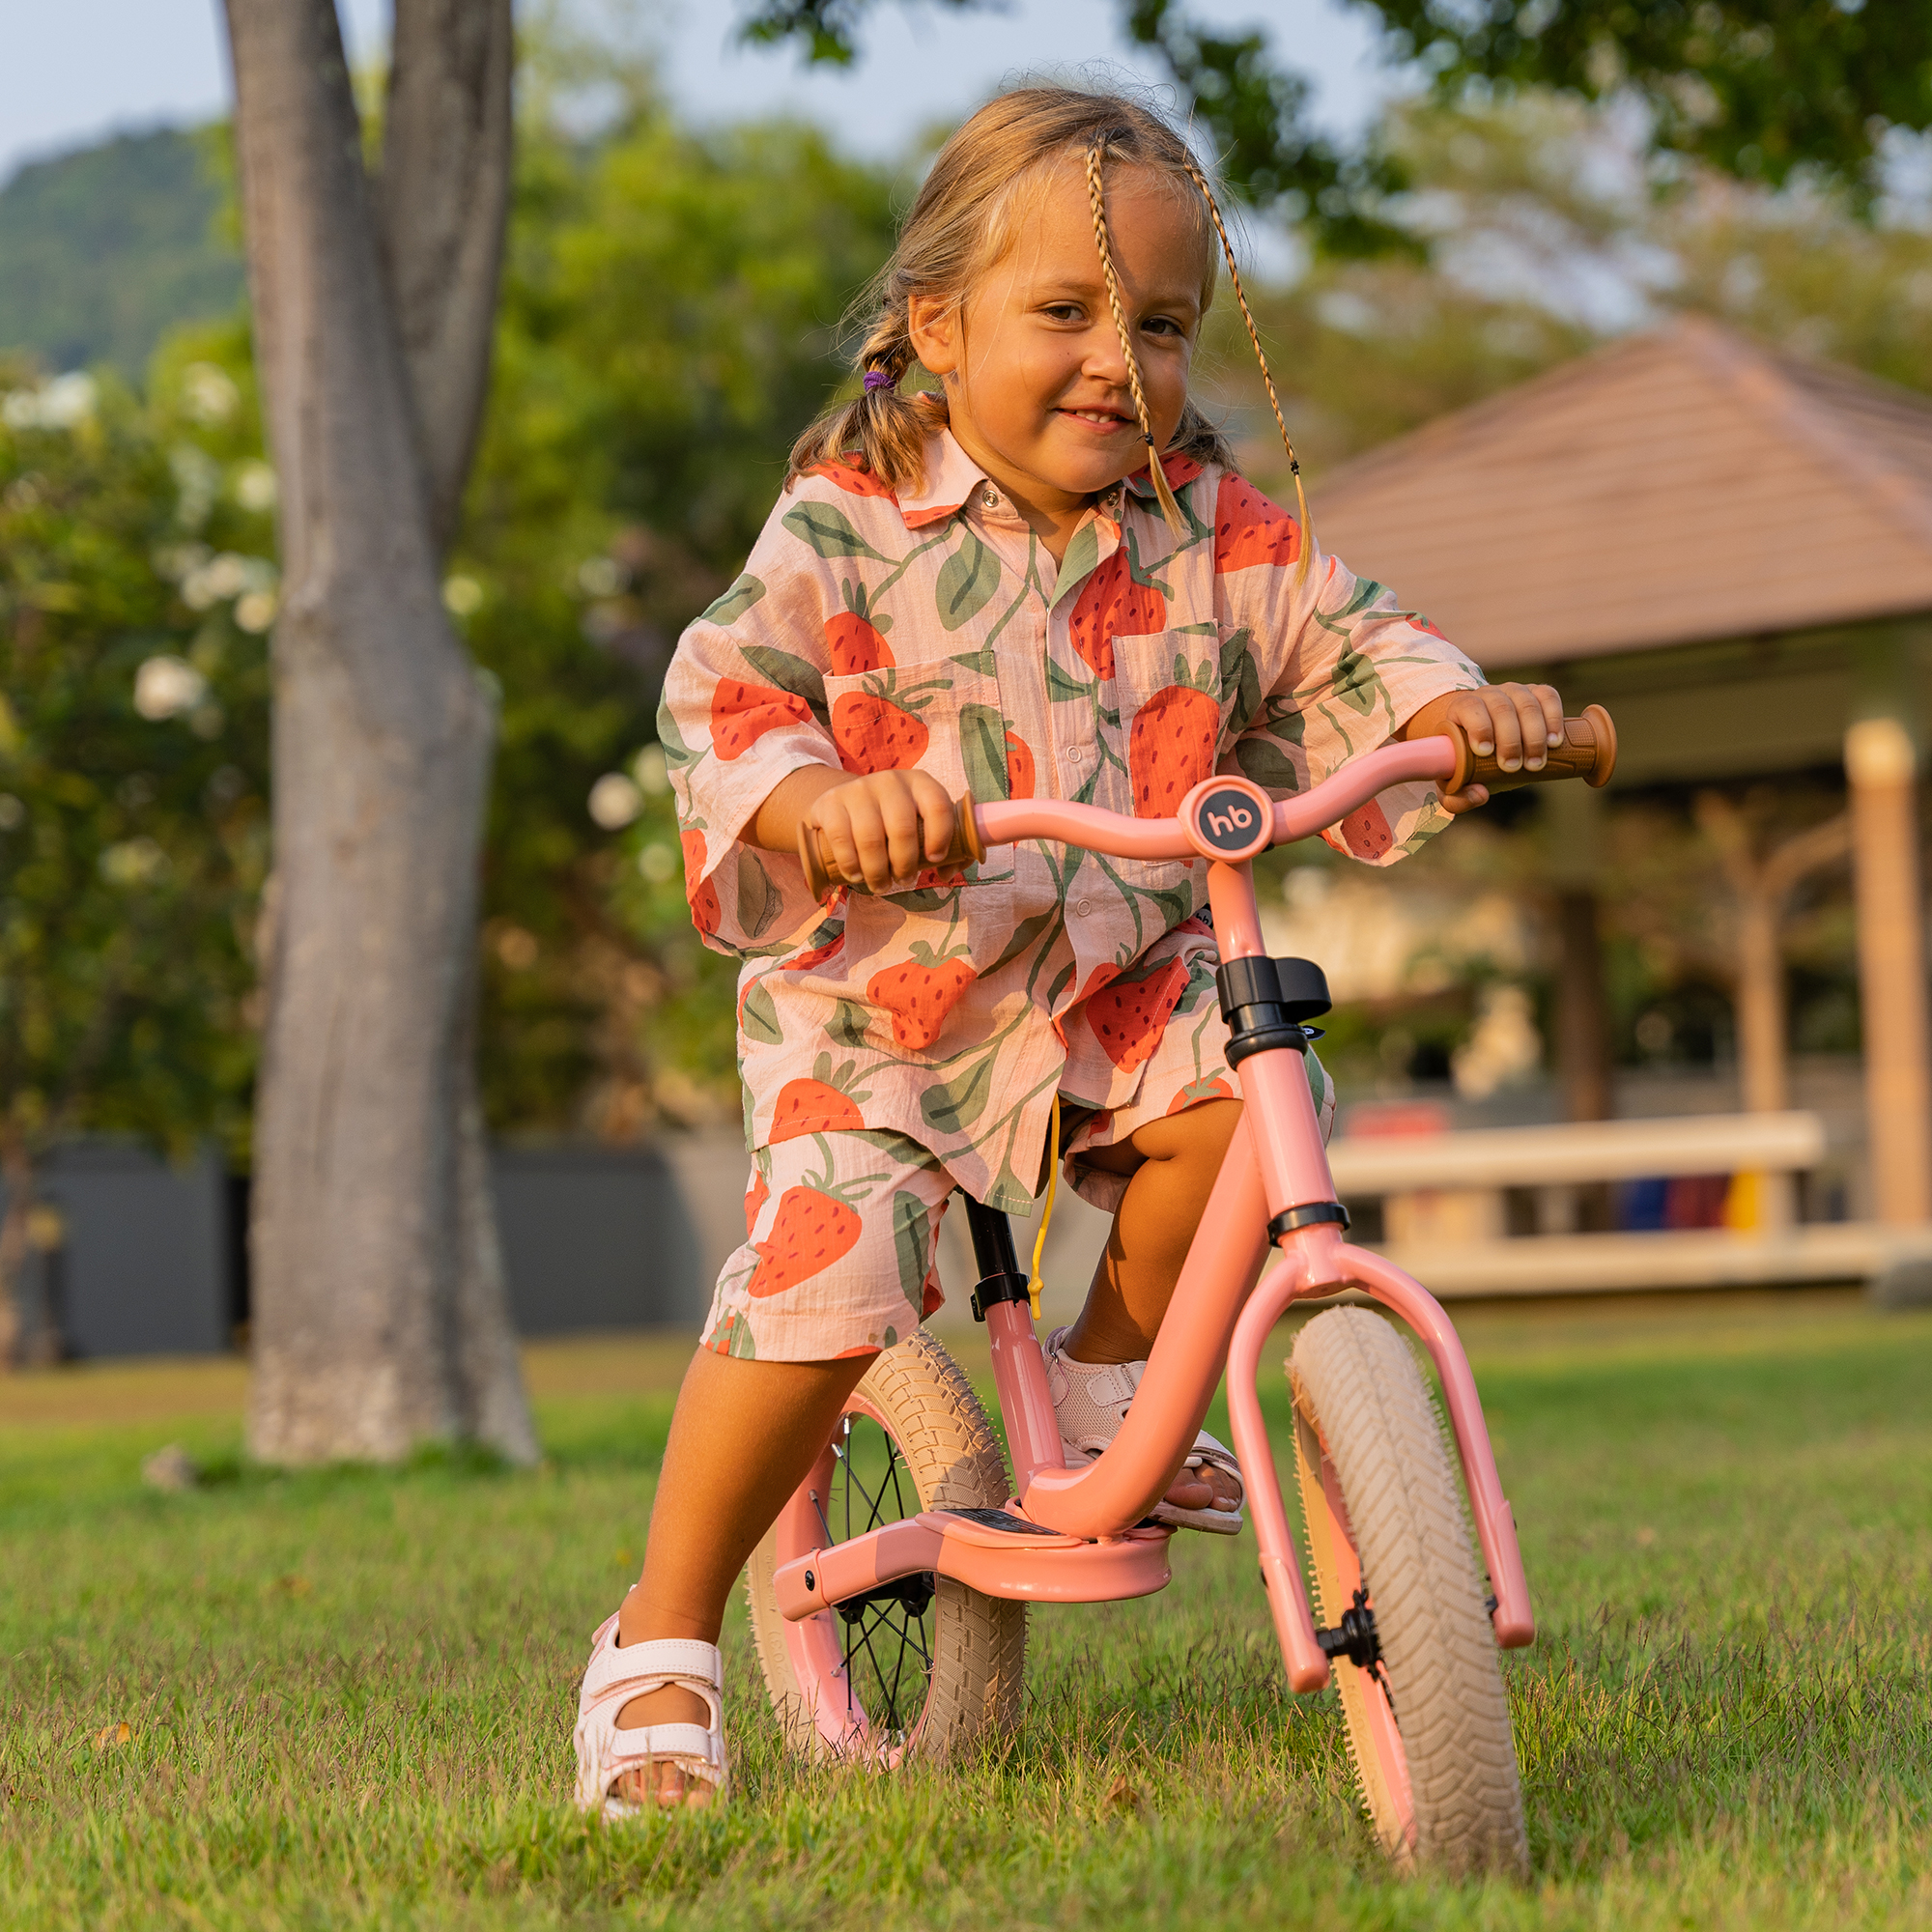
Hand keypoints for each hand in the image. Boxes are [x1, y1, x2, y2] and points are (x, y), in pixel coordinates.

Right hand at [752, 766, 956, 891]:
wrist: (845, 802)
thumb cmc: (893, 820)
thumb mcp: (920, 824)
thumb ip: (947, 848)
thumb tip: (947, 872)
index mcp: (920, 783)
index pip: (937, 805)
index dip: (940, 835)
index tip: (934, 860)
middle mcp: (890, 781)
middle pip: (902, 828)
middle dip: (904, 864)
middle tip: (903, 881)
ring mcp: (858, 789)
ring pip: (870, 838)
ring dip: (877, 871)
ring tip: (881, 885)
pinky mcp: (831, 802)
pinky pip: (841, 838)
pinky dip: (850, 864)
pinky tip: (856, 875)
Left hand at [1400, 683, 1563, 814]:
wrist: (1489, 746)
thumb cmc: (1469, 762)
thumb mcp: (1456, 783)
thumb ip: (1458, 798)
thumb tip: (1481, 794)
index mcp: (1461, 709)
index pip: (1468, 707)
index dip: (1478, 726)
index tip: (1486, 752)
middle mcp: (1488, 695)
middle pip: (1501, 707)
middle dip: (1509, 739)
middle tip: (1513, 767)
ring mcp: (1514, 692)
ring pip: (1526, 703)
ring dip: (1533, 734)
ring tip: (1536, 763)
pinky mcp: (1537, 694)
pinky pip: (1548, 696)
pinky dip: (1554, 717)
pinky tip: (1555, 741)